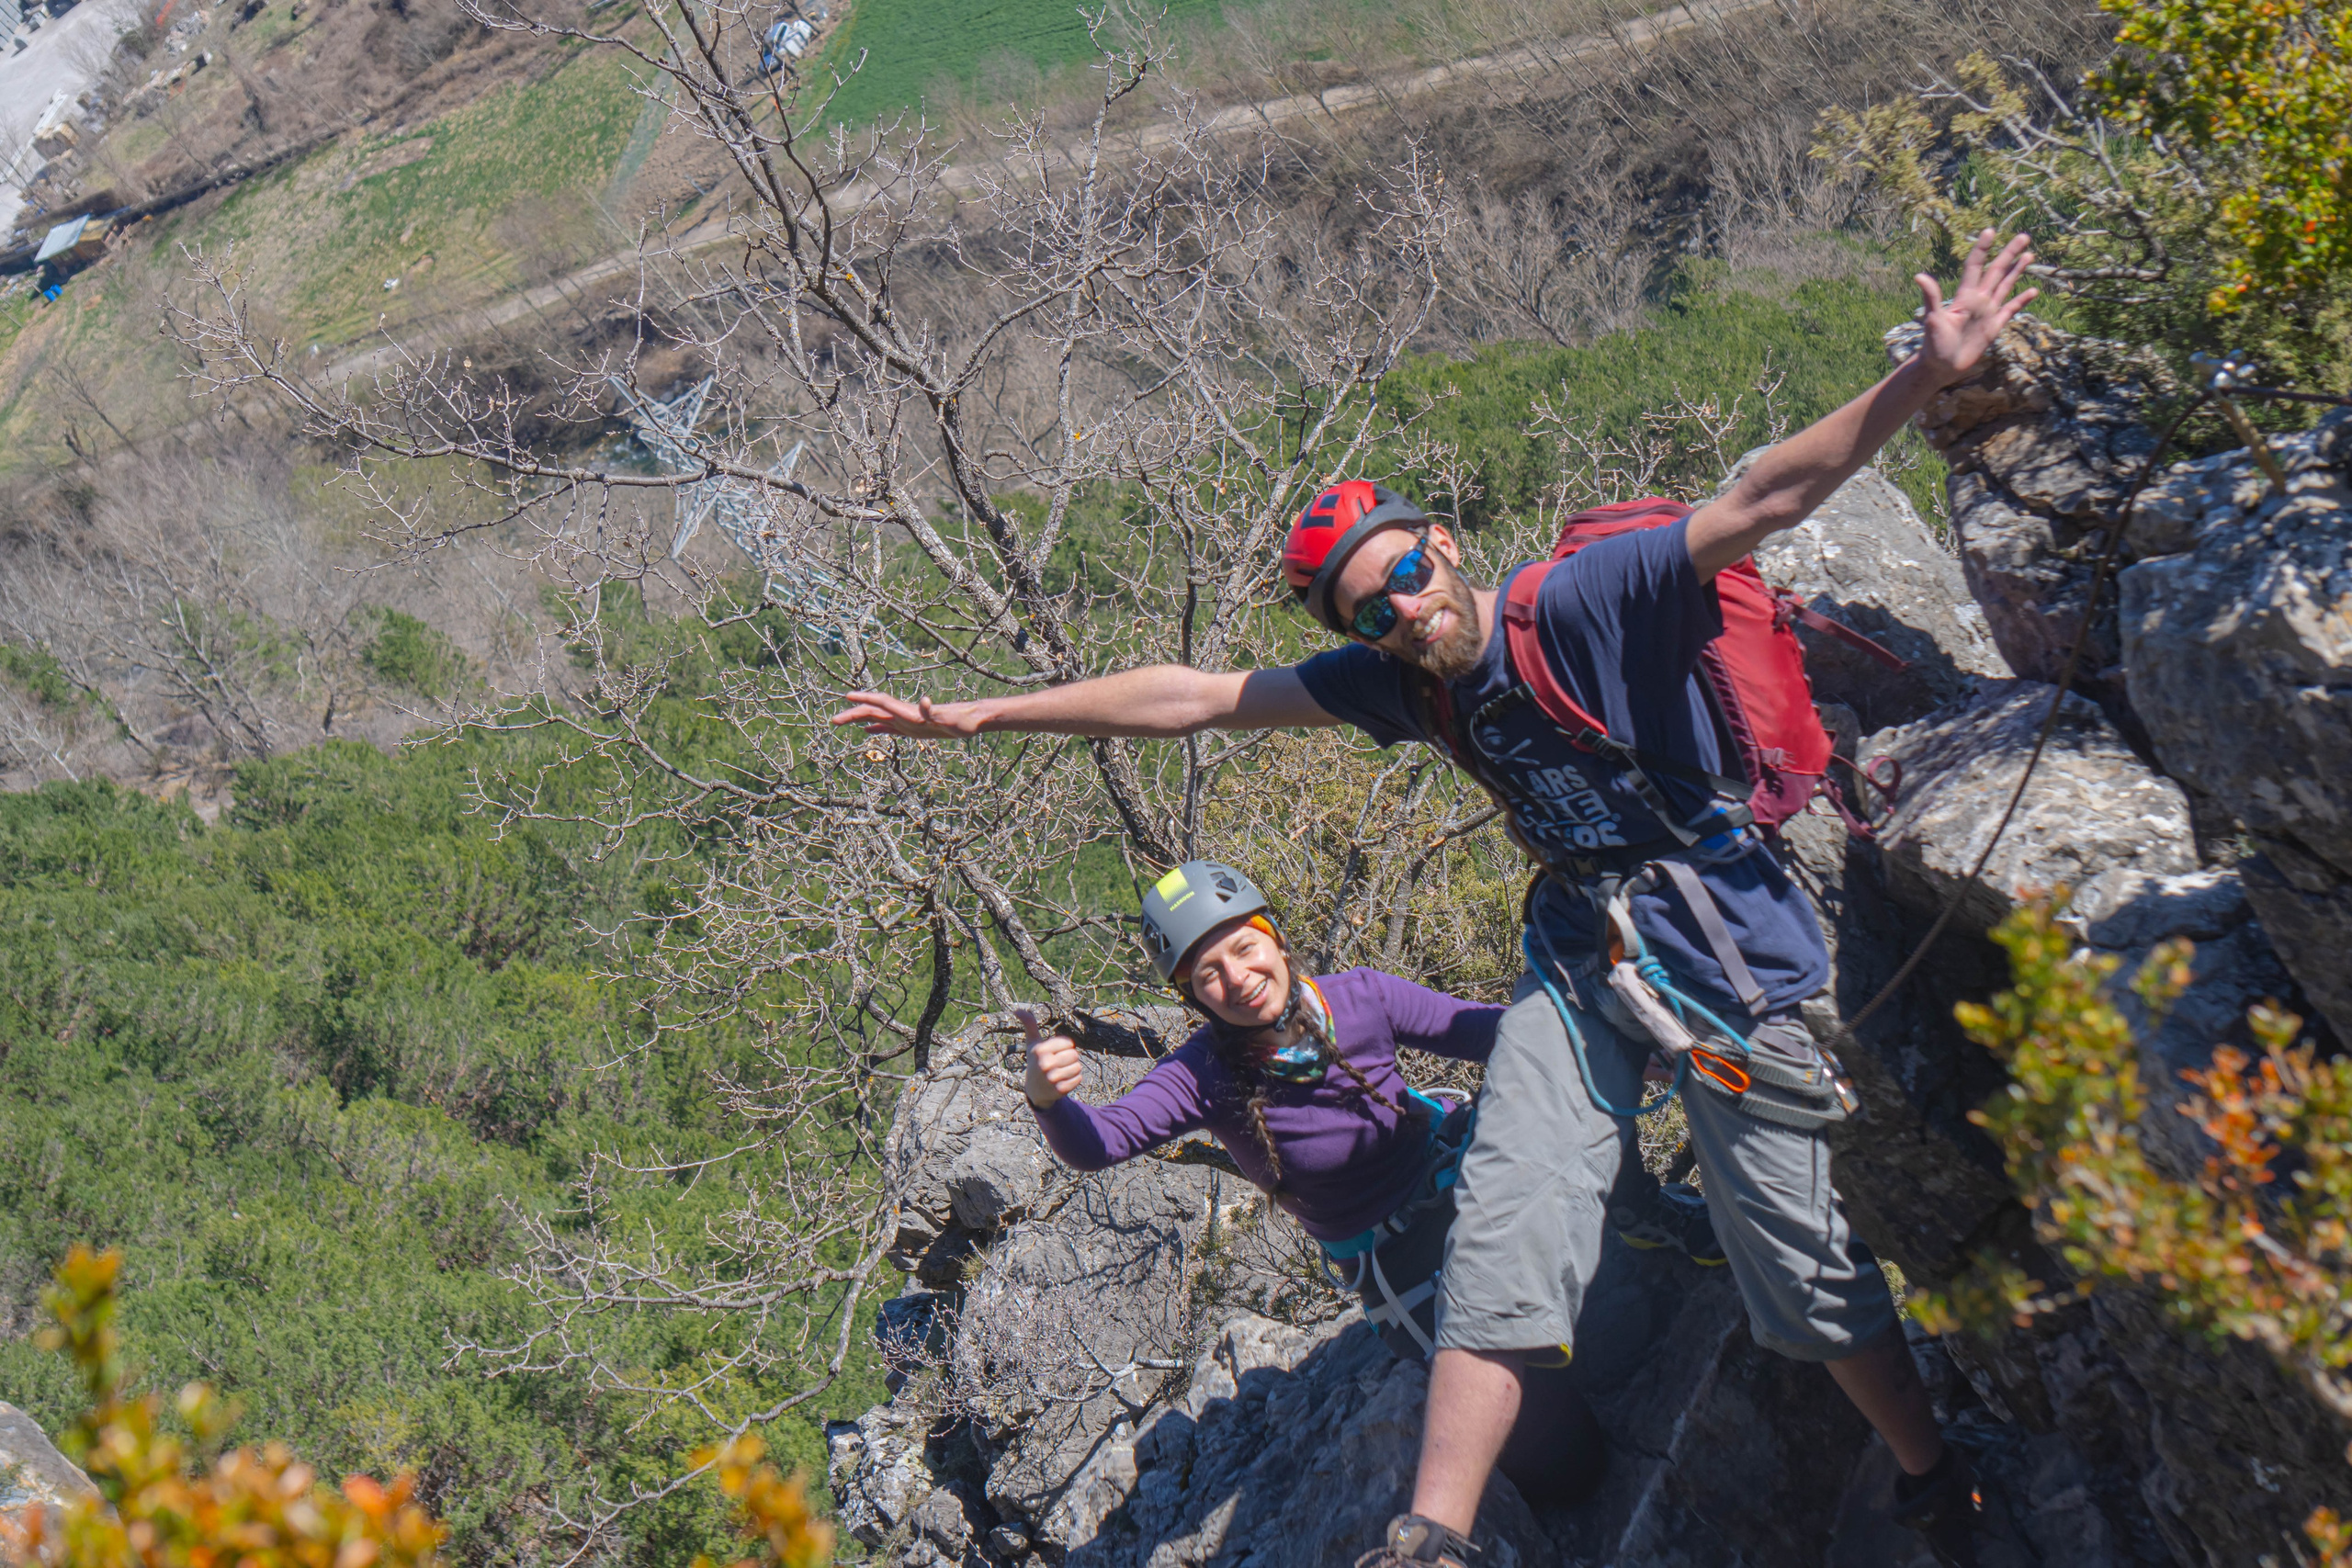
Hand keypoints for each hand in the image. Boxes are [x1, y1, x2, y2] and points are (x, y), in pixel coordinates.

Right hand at [829, 689, 988, 737]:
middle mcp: (905, 714)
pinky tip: (868, 731)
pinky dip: (877, 728)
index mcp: (909, 712)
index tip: (847, 697)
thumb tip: (924, 703)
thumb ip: (934, 713)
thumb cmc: (962, 721)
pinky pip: (890, 728)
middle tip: (833, 720)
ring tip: (842, 722)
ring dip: (860, 719)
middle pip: (874, 711)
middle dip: (853, 714)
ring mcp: (908, 721)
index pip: (881, 703)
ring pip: (878, 718)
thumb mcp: (949, 719)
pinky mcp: (914, 728)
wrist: (973, 720)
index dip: (864, 699)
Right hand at [1019, 1009, 1081, 1108]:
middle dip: (1069, 1059)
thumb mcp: (1032, 1044)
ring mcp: (1051, 1078)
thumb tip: (1017, 1009)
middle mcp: (1044, 1064)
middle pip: (1074, 1055)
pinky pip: (1078, 1079)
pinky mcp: (1059, 1090)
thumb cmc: (1036, 1062)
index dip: (1065, 1047)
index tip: (1055, 1053)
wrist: (1035, 1090)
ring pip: (1078, 1067)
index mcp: (1040, 1050)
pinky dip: (1074, 1079)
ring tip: (1061, 1072)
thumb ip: (1029, 1025)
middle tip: (1058, 1064)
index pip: (1068, 1043)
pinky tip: (1063, 1081)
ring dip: (1073, 1069)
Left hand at [1913, 229, 2039, 387]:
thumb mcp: (1932, 319)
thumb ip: (1931, 297)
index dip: (1983, 249)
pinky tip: (2033, 291)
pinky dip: (2022, 300)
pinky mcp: (1994, 326)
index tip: (1990, 230)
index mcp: (1965, 295)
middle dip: (2009, 253)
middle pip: (1996, 271)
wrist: (1942, 366)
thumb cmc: (1934, 344)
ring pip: (2005, 285)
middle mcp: (1978, 299)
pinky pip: (2011, 309)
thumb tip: (1919, 276)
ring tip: (2029, 255)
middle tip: (2023, 236)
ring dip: (2017, 270)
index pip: (1975, 266)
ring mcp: (1988, 311)